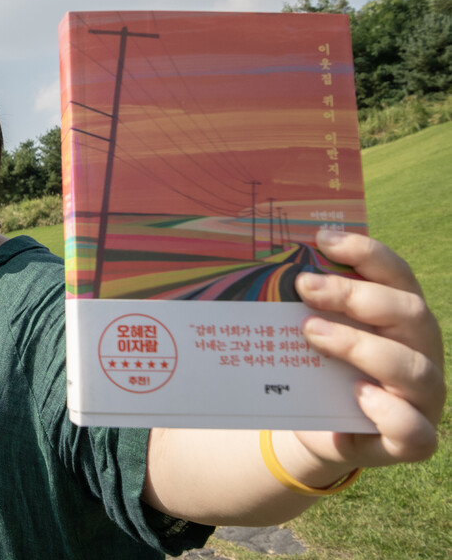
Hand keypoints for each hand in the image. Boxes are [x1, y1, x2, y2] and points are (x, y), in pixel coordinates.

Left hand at [292, 229, 445, 470]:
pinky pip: (414, 430)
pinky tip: (359, 395)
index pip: (396, 275)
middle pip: (408, 312)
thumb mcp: (311, 334)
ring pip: (413, 367)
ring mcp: (423, 397)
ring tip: (311, 333)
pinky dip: (389, 411)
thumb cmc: (319, 371)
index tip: (322, 238)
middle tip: (305, 286)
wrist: (319, 431)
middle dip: (355, 295)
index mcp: (401, 316)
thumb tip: (255, 268)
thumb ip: (303, 306)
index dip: (366, 253)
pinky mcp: (413, 440)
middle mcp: (421, 351)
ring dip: (360, 345)